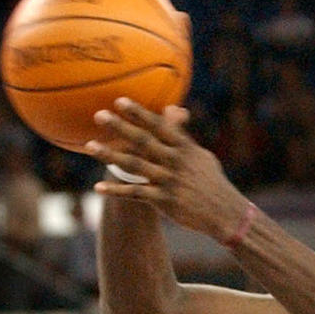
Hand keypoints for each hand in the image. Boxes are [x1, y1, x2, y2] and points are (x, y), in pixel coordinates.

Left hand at [85, 97, 249, 239]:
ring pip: (134, 166)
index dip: (139, 113)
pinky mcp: (164, 201)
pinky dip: (117, 191)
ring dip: (110, 155)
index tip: (120, 101)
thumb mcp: (201, 156)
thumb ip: (182, 134)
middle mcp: (175, 162)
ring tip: (89, 146)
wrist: (226, 213)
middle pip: (143, 141)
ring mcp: (169, 181)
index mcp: (184, 148)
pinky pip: (136, 194)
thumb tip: (174, 110)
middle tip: (99, 115)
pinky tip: (98, 188)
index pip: (159, 126)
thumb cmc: (212, 182)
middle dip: (120, 127)